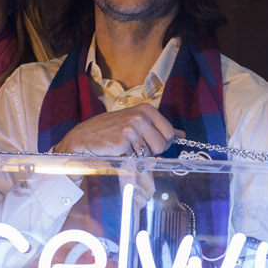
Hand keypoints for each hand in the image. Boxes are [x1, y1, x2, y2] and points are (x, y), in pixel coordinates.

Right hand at [54, 105, 181, 157]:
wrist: (85, 138)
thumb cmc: (112, 131)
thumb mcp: (137, 123)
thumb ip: (160, 128)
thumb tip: (182, 135)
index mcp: (147, 109)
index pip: (170, 133)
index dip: (161, 143)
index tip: (148, 141)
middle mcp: (141, 116)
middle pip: (163, 144)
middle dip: (151, 150)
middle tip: (134, 145)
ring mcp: (132, 127)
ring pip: (151, 153)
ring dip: (139, 155)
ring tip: (125, 146)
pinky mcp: (123, 140)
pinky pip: (137, 158)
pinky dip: (129, 158)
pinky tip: (118, 150)